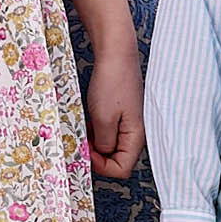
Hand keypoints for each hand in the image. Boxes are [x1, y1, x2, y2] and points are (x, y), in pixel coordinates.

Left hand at [84, 44, 145, 180]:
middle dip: (98, 154)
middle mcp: (136, 132)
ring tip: (86, 127)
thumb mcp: (103, 118)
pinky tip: (91, 118)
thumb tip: (102, 155)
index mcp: (136, 136)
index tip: (87, 152)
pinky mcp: (122, 112)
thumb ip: (104, 143)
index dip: (102, 166)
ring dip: (96, 141)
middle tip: (83, 141)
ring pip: (111, 144)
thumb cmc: (112, 82)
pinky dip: (98, 129)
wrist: (116, 53)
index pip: (122, 169)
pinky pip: (110, 130)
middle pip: (117, 158)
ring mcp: (129, 122)